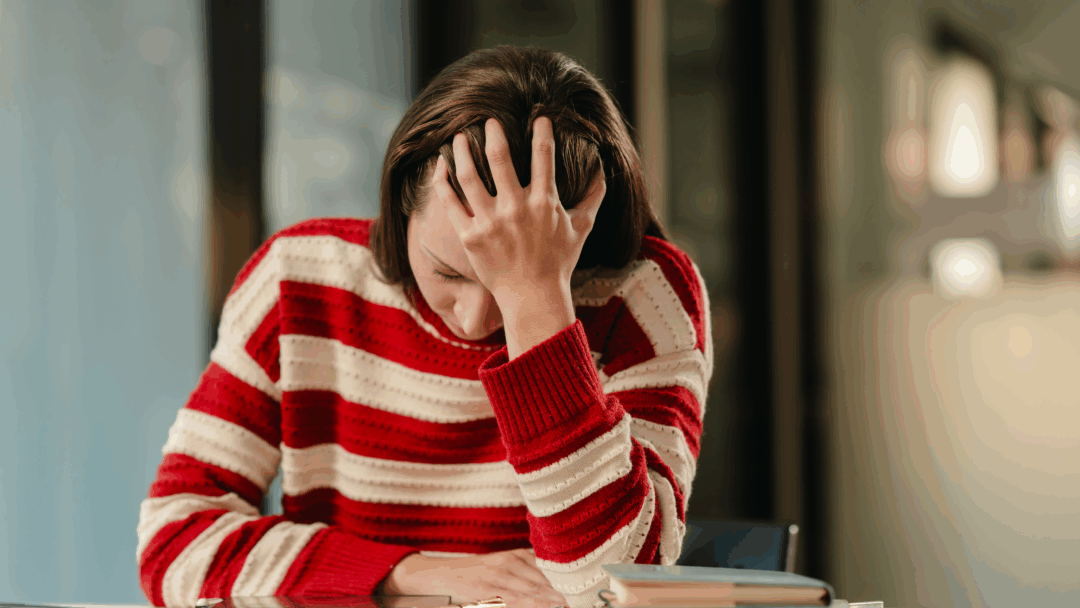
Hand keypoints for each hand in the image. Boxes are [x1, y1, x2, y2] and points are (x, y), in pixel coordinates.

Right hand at [381, 549, 566, 607]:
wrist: (445, 572)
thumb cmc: (479, 571)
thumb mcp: (504, 563)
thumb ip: (526, 567)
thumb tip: (553, 577)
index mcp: (516, 554)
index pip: (546, 567)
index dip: (563, 579)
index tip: (581, 589)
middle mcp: (509, 561)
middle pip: (541, 579)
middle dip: (559, 592)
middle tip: (577, 601)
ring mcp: (497, 574)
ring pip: (529, 590)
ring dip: (547, 599)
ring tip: (563, 605)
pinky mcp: (486, 588)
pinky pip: (511, 598)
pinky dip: (527, 603)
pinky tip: (539, 605)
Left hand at [431, 117, 605, 325]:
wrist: (532, 297)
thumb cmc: (558, 263)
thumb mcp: (581, 229)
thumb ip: (593, 197)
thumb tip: (603, 172)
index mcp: (543, 203)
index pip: (543, 156)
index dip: (542, 131)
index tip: (539, 117)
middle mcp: (516, 209)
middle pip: (500, 157)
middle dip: (493, 132)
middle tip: (488, 120)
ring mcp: (490, 222)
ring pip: (469, 176)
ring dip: (462, 151)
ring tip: (460, 137)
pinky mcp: (470, 236)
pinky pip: (450, 202)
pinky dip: (443, 181)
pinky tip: (441, 166)